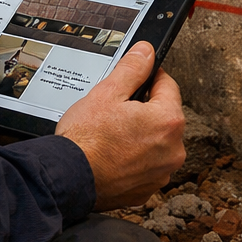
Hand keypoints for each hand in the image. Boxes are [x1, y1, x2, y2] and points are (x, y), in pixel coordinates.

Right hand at [55, 42, 185, 210]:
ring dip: (141, 135)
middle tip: (117, 109)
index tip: (137, 78)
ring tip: (112, 134)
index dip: (150, 77)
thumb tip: (146, 52)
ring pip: (156, 142)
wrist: (69, 179)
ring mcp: (161, 173)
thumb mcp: (108, 92)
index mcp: (168, 121)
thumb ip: (133, 68)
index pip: (168, 85)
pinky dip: (134, 158)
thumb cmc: (86, 140)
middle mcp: (173, 150)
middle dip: (144, 109)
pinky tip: (113, 154)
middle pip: (164, 116)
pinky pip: (146, 165)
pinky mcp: (148, 189)